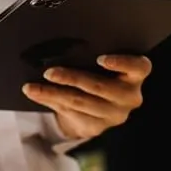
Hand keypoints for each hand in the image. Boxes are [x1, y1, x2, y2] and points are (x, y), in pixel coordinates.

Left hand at [22, 55, 151, 139]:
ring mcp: (114, 115)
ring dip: (53, 93)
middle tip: (49, 72)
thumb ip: (91, 55)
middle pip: (99, 87)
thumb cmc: (100, 72)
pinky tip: (36, 94)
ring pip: (80, 102)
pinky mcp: (97, 127)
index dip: (122, 63)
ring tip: (32, 87)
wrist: (98, 106)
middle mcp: (130, 97)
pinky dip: (50, 101)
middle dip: (72, 79)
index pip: (138, 67)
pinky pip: (70, 113)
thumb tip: (60, 43)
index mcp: (136, 75)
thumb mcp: (103, 64)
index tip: (101, 58)